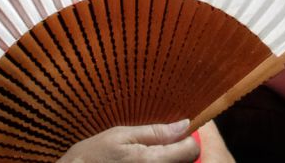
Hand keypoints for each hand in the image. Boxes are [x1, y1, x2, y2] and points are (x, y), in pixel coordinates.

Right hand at [58, 122, 198, 162]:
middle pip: (188, 161)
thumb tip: (184, 124)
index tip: (178, 131)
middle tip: (162, 141)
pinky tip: (144, 161)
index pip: (191, 149)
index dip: (188, 137)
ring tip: (149, 152)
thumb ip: (155, 131)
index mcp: (152, 161)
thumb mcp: (121, 135)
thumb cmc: (93, 156)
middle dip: (180, 149)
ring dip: (170, 157)